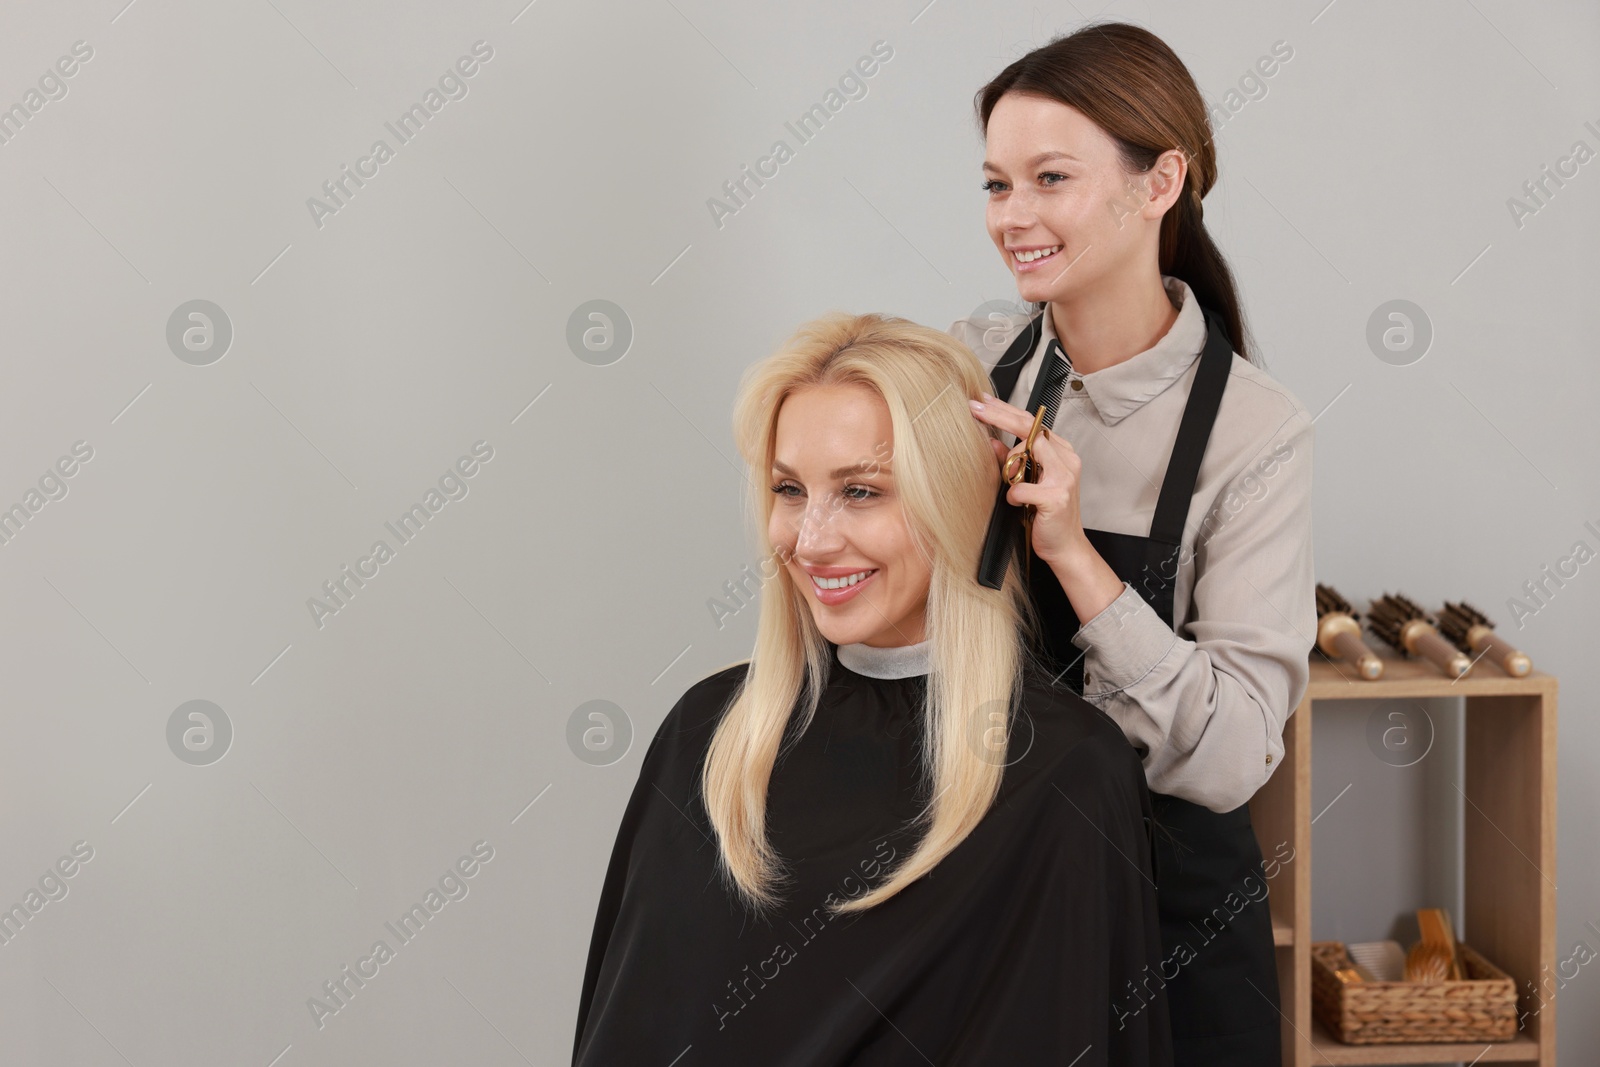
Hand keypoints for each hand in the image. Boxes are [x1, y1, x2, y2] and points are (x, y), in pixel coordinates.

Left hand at [968, 393, 1089, 566]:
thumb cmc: (1047, 515)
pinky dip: (1013, 496)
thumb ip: (1013, 461)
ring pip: (1024, 453)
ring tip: (1011, 484)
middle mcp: (1066, 459)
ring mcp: (1063, 477)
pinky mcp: (1056, 496)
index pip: (1030, 422)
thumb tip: (991, 443)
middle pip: (1028, 428)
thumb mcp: (1027, 483)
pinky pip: (1020, 488)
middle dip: (998, 416)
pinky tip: (1018, 504)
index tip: (982, 402)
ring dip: (1008, 469)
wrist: (1066, 547)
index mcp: (1060, 452)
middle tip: (975, 408)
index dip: (1005, 410)